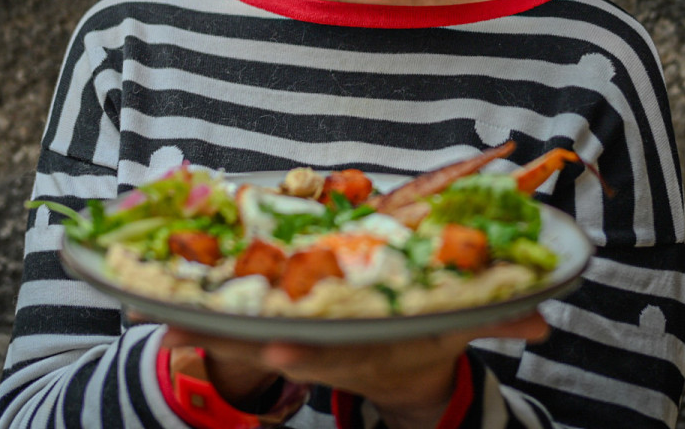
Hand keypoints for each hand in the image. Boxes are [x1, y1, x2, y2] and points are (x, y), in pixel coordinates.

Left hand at [160, 311, 549, 428]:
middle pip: (271, 346)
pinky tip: (143, 311)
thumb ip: (493, 321)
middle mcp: (323, 349)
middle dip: (231, 338)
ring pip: (236, 336)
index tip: (279, 350)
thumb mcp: (454, 332)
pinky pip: (219, 326)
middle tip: (186, 329)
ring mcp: (293, 342)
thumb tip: (542, 321)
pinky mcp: (271, 333)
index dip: (307, 354)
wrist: (393, 373)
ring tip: (145, 316)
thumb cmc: (420, 338)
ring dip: (191, 328)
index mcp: (365, 347)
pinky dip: (182, 320)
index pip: (335, 355)